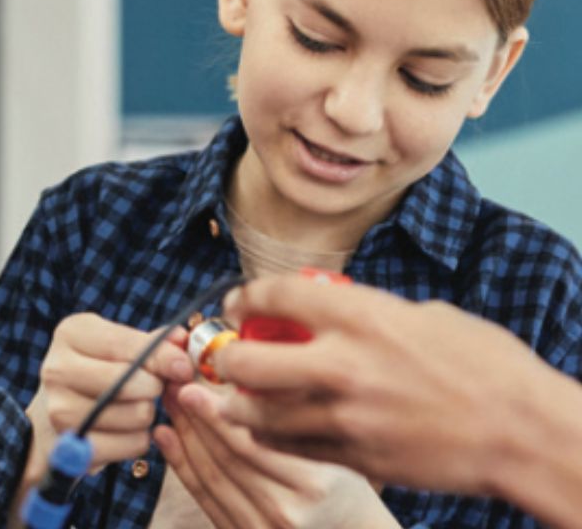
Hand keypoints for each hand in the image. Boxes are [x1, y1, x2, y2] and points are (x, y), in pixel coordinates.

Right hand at [22, 313, 192, 484]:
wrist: (60, 409)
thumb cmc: (100, 368)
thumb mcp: (121, 345)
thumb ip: (154, 342)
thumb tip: (182, 338)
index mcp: (71, 333)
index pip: (124, 344)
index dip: (162, 356)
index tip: (184, 367)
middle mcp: (57, 369)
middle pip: (129, 382)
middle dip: (154, 386)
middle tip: (152, 387)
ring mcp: (59, 410)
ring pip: (137, 414)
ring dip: (148, 413)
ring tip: (135, 406)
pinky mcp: (72, 447)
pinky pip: (132, 444)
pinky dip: (139, 439)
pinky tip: (127, 429)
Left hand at [154, 383, 398, 528]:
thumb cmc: (347, 491)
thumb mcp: (336, 452)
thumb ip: (295, 424)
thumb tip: (246, 384)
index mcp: (314, 484)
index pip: (251, 442)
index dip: (215, 413)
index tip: (193, 385)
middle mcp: (286, 512)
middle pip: (226, 458)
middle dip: (194, 419)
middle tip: (173, 385)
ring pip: (210, 478)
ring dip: (184, 438)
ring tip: (169, 404)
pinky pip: (205, 499)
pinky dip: (183, 466)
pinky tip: (168, 438)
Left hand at [214, 275, 547, 494]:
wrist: (524, 432)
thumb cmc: (485, 367)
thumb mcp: (423, 315)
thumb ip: (367, 312)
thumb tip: (329, 313)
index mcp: (361, 315)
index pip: (275, 295)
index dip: (245, 297)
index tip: (238, 304)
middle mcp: (342, 364)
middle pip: (247, 360)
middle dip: (226, 357)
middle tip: (227, 355)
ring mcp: (344, 415)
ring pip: (259, 413)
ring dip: (240, 402)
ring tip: (237, 395)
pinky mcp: (354, 455)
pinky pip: (289, 445)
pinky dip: (270, 434)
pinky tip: (268, 426)